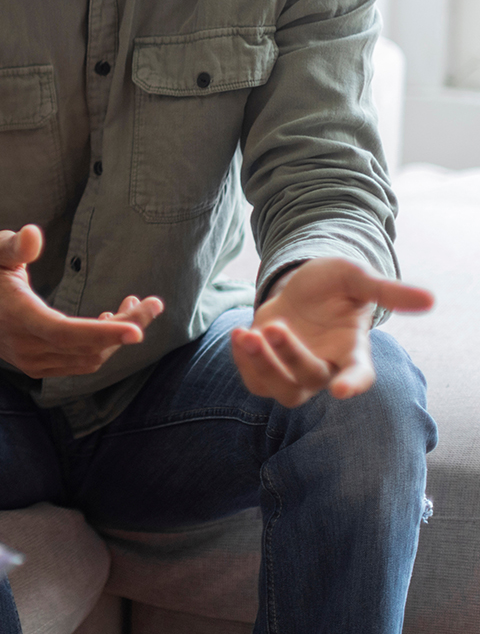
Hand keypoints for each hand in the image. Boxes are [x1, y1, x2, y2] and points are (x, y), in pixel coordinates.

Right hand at [0, 224, 162, 377]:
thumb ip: (13, 245)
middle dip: (126, 328)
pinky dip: (101, 345)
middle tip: (153, 304)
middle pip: (87, 348)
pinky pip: (79, 362)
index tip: (137, 330)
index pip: (65, 332)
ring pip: (88, 359)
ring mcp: (33, 361)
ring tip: (135, 306)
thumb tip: (31, 234)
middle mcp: (27, 346)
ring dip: (116, 337)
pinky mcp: (38, 365)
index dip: (103, 333)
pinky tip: (110, 320)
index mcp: (17, 316)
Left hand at [230, 257, 433, 406]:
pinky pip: (256, 383)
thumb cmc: (335, 284)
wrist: (302, 286)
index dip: (353, 383)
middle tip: (272, 327)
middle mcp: (326, 366)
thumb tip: (431, 299)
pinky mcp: (269, 368)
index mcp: (352, 350)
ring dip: (261, 367)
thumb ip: (387, 290)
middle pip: (310, 378)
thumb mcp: (356, 278)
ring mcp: (295, 371)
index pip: (359, 374)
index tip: (342, 390)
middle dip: (289, 355)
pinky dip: (244, 363)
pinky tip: (239, 335)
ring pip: (282, 390)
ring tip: (246, 334)